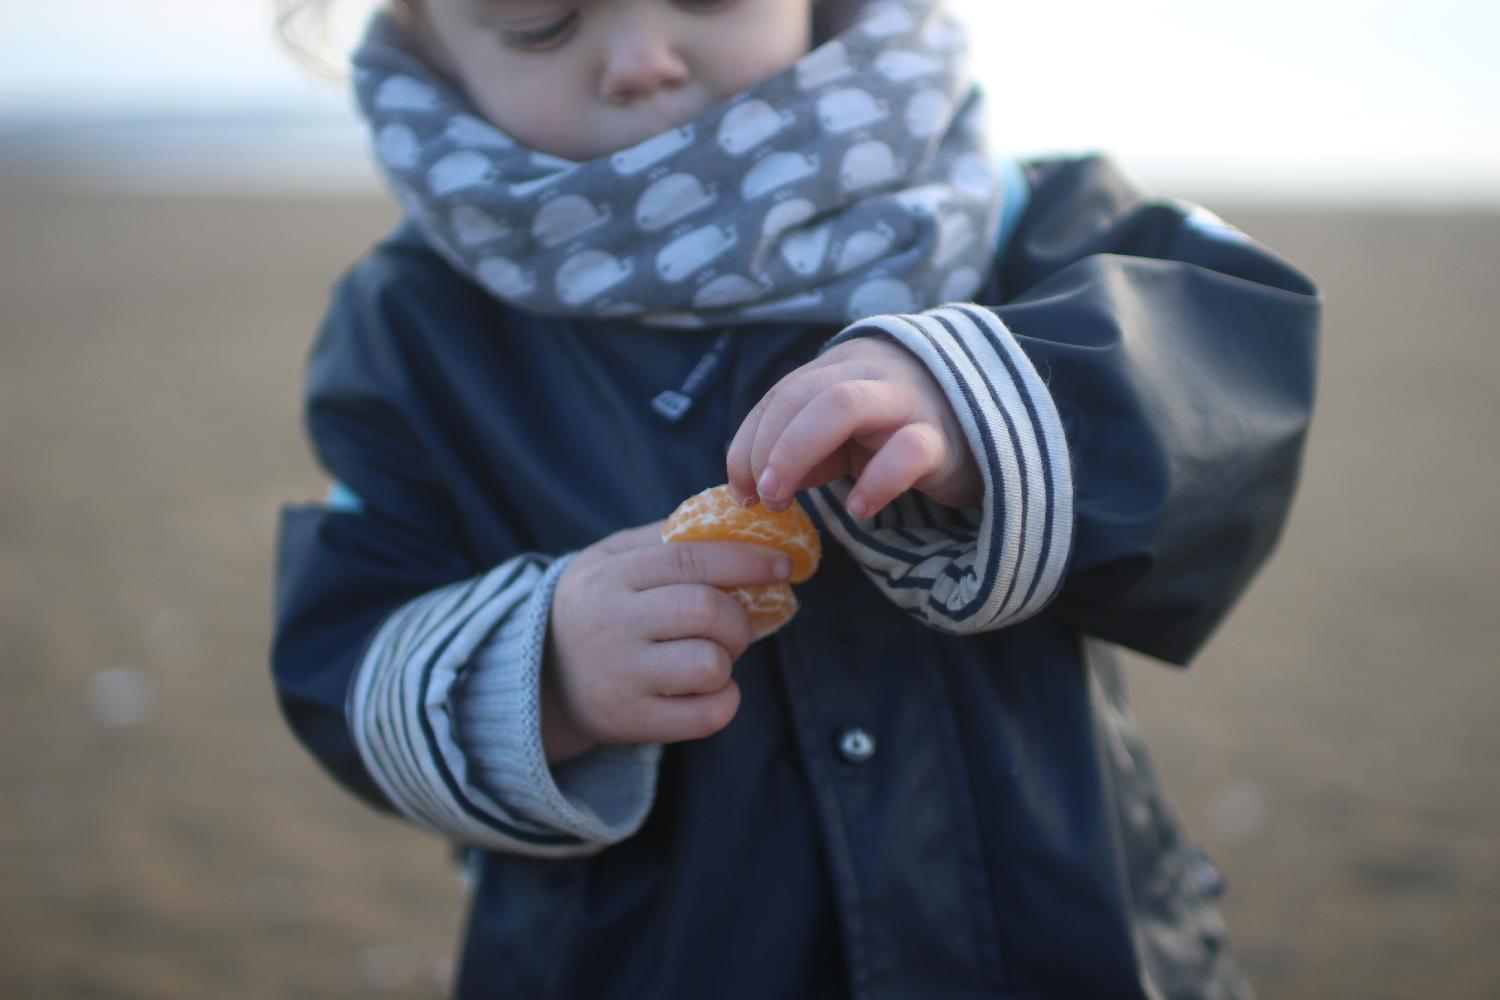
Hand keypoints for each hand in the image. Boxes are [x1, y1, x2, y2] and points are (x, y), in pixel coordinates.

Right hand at [542, 521, 792, 762]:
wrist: (541, 678)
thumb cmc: (596, 606)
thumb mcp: (611, 558)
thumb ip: (665, 538)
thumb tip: (739, 521)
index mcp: (611, 576)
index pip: (691, 559)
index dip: (747, 559)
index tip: (783, 565)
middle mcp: (613, 624)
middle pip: (706, 610)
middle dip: (738, 617)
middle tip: (733, 625)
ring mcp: (622, 677)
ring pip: (710, 664)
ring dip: (728, 659)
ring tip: (711, 656)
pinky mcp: (633, 722)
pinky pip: (706, 715)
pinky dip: (724, 701)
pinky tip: (708, 690)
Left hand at [725, 336, 981, 516]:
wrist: (987, 424)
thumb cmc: (899, 432)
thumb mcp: (843, 438)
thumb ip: (803, 451)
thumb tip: (754, 485)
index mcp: (837, 370)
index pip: (778, 396)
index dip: (747, 443)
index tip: (741, 489)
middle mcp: (868, 375)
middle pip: (800, 394)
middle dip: (766, 447)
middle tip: (760, 497)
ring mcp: (907, 402)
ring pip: (843, 405)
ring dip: (797, 452)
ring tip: (783, 500)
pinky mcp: (943, 439)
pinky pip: (907, 451)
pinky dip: (875, 481)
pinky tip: (858, 508)